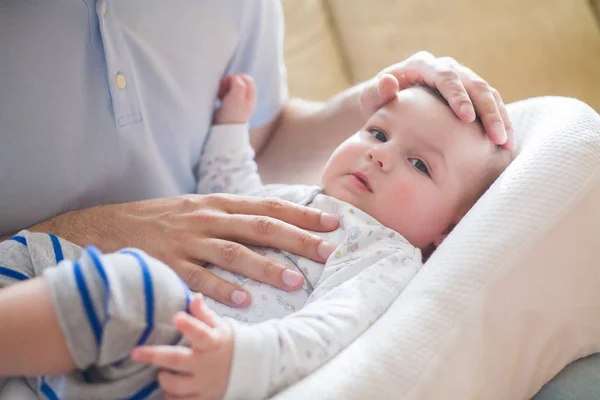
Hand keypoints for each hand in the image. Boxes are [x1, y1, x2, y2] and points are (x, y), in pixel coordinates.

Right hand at [38, 193, 337, 306]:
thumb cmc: (162, 219)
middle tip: (326, 251)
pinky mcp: (169, 264)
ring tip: (294, 280)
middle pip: (259, 227)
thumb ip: (232, 215)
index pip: (268, 206)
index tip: (331, 223)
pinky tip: (242, 301)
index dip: (301, 214)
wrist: (108, 226)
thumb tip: (271, 223)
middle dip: (296, 238)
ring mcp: (188, 241)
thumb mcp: (199, 207)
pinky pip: (199, 278)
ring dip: (265, 267)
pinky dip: (222, 289)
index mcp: (218, 203)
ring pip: (234, 252)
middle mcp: (208, 219)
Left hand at [131, 295, 232, 399]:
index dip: (189, 326)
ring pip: (177, 385)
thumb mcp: (219, 325)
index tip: (177, 317)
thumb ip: (203, 313)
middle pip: (177, 360)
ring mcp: (204, 383)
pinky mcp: (204, 398)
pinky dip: (171, 397)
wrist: (248, 368)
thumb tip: (194, 297)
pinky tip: (169, 389)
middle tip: (135, 352)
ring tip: (161, 373)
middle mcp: (207, 363)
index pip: (201, 333)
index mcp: (212, 342)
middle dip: (155, 355)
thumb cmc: (224, 342)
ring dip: (164, 379)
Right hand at [214, 74, 256, 124]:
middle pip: (239, 82)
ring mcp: (237, 103)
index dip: (236, 78)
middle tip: (222, 89)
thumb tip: (235, 78)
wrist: (224, 131)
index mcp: (250, 97)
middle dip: (229, 82)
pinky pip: (226, 93)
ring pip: (231, 87)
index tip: (228, 84)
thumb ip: (238, 84)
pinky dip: (221, 93)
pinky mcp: (228, 106)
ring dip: (224, 87)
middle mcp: (245, 99)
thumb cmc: (231, 115)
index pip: (247, 79)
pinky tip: (218, 98)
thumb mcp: (237, 97)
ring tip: (219, 95)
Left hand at [359, 51, 515, 149]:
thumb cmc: (378, 101)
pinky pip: (490, 104)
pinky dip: (499, 122)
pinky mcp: (469, 94)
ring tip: (507, 143)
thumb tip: (389, 81)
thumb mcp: (372, 98)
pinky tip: (506, 143)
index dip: (459, 97)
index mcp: (424, 65)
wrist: (387, 102)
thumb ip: (376, 92)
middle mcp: (446, 68)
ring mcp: (461, 80)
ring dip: (500, 118)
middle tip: (498, 137)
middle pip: (475, 85)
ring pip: (488, 94)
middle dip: (489, 112)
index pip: (446, 77)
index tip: (467, 119)